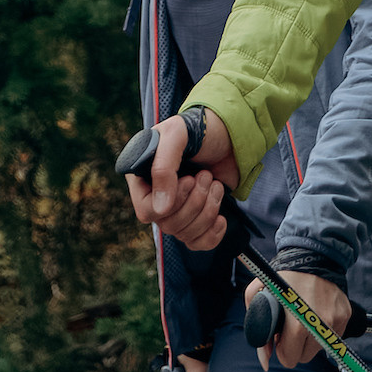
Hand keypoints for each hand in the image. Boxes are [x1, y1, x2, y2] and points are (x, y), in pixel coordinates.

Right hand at [125, 110, 239, 248]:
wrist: (228, 133)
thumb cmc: (198, 129)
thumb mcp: (176, 135)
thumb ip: (163, 167)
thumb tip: (161, 209)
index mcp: (144, 178)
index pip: (145, 211)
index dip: (170, 202)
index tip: (188, 180)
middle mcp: (157, 197)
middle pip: (168, 225)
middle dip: (195, 201)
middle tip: (206, 175)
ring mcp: (178, 209)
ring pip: (185, 234)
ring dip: (207, 210)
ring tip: (214, 183)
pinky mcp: (198, 217)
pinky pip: (198, 243)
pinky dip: (212, 234)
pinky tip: (221, 218)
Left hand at [243, 271, 350, 370]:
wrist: (314, 254)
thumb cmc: (284, 275)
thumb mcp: (260, 293)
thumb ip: (257, 327)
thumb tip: (266, 360)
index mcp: (298, 323)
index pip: (290, 358)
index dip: (282, 349)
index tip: (281, 337)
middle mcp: (320, 324)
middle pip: (305, 357)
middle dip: (296, 346)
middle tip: (291, 327)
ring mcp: (335, 320)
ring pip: (320, 348)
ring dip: (310, 339)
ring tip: (304, 318)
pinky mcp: (345, 315)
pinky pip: (333, 335)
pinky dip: (325, 329)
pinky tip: (318, 312)